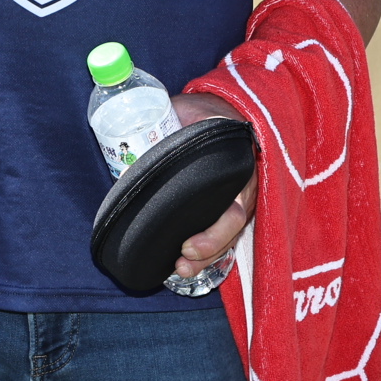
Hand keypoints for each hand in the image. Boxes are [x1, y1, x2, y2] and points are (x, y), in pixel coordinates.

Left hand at [170, 90, 256, 277]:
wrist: (223, 111)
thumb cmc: (205, 114)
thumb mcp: (193, 112)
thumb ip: (174, 123)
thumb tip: (136, 147)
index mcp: (240, 171)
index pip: (235, 210)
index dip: (214, 234)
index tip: (188, 245)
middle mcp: (243, 192)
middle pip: (231, 232)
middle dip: (207, 252)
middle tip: (181, 261)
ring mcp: (237, 202)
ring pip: (228, 238)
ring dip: (205, 260)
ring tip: (180, 270)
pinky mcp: (225, 208)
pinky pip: (221, 235)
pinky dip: (206, 254)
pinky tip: (183, 265)